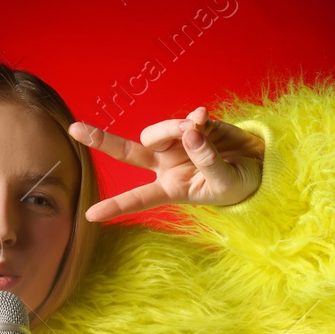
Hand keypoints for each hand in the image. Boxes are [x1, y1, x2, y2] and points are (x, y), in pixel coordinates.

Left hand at [67, 105, 265, 221]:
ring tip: (200, 130)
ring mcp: (176, 143)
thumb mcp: (225, 182)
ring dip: (173, 127)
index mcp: (170, 189)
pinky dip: (195, 118)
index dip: (115, 207)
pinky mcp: (191, 124)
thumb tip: (190, 131)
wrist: (259, 165)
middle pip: (128, 152)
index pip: (138, 198)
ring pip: (158, 130)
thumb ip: (208, 160)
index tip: (89, 216)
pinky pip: (185, 117)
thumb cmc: (238, 183)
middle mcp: (166, 165)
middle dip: (102, 140)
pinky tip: (205, 119)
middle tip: (75, 128)